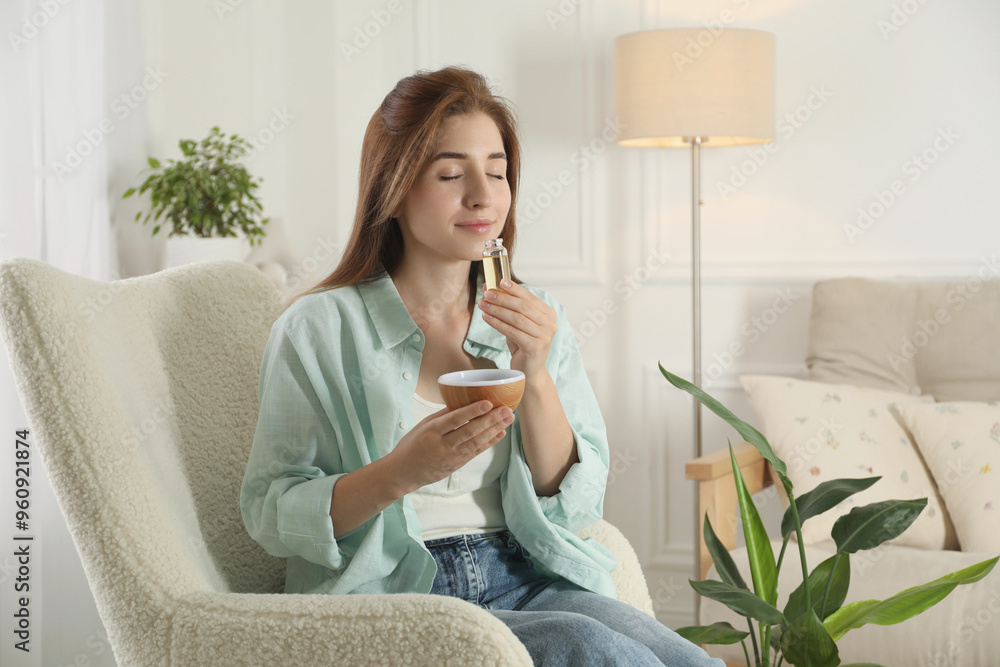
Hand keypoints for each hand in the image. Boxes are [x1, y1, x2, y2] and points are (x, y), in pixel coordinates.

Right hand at [389, 400, 513, 491]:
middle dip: (491, 420)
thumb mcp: (423, 425)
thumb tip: (463, 402)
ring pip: (476, 442)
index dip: (472, 411)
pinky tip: (500, 433)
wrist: (403, 473)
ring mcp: (450, 457)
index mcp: (431, 431)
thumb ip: (443, 415)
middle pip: (470, 431)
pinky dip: (489, 443)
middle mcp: (442, 445)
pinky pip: (475, 452)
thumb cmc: (411, 445)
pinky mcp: (456, 465)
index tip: (488, 403)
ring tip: (508, 420)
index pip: (455, 419)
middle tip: (507, 410)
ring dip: (494, 430)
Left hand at [478, 279, 557, 377]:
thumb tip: (492, 288)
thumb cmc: (523, 345)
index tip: (499, 281)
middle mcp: (550, 325)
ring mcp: (544, 337)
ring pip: (516, 318)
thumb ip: (511, 308)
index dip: (514, 289)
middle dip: (503, 298)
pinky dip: (497, 323)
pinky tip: (486, 318)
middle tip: (487, 293)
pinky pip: (512, 331)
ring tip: (483, 304)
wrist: (529, 372)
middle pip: (523, 307)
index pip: (530, 298)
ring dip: (497, 310)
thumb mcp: (518, 324)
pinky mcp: (535, 347)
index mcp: (549, 315)